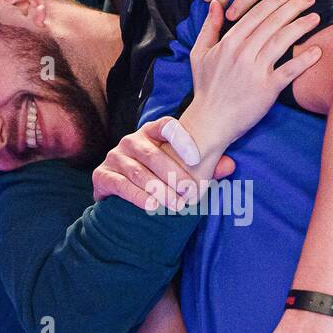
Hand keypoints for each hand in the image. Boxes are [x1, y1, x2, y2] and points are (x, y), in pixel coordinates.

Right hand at [92, 117, 234, 211]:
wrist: (118, 194)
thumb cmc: (156, 177)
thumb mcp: (178, 170)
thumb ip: (203, 167)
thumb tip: (230, 165)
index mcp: (151, 133)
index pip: (165, 125)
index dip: (180, 137)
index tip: (195, 157)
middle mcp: (131, 141)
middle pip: (152, 154)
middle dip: (173, 175)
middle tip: (191, 193)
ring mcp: (115, 157)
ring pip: (139, 172)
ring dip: (159, 190)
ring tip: (176, 205)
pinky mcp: (102, 175)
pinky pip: (121, 185)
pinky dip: (138, 197)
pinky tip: (152, 207)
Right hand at [181, 0, 321, 158]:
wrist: (209, 122)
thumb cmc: (205, 88)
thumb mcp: (199, 54)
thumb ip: (209, 27)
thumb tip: (216, 3)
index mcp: (228, 43)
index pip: (255, 13)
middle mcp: (242, 54)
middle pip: (272, 23)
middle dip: (292, 6)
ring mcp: (255, 71)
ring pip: (282, 41)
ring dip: (301, 26)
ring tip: (316, 17)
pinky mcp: (267, 90)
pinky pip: (289, 70)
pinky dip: (304, 60)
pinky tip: (317, 51)